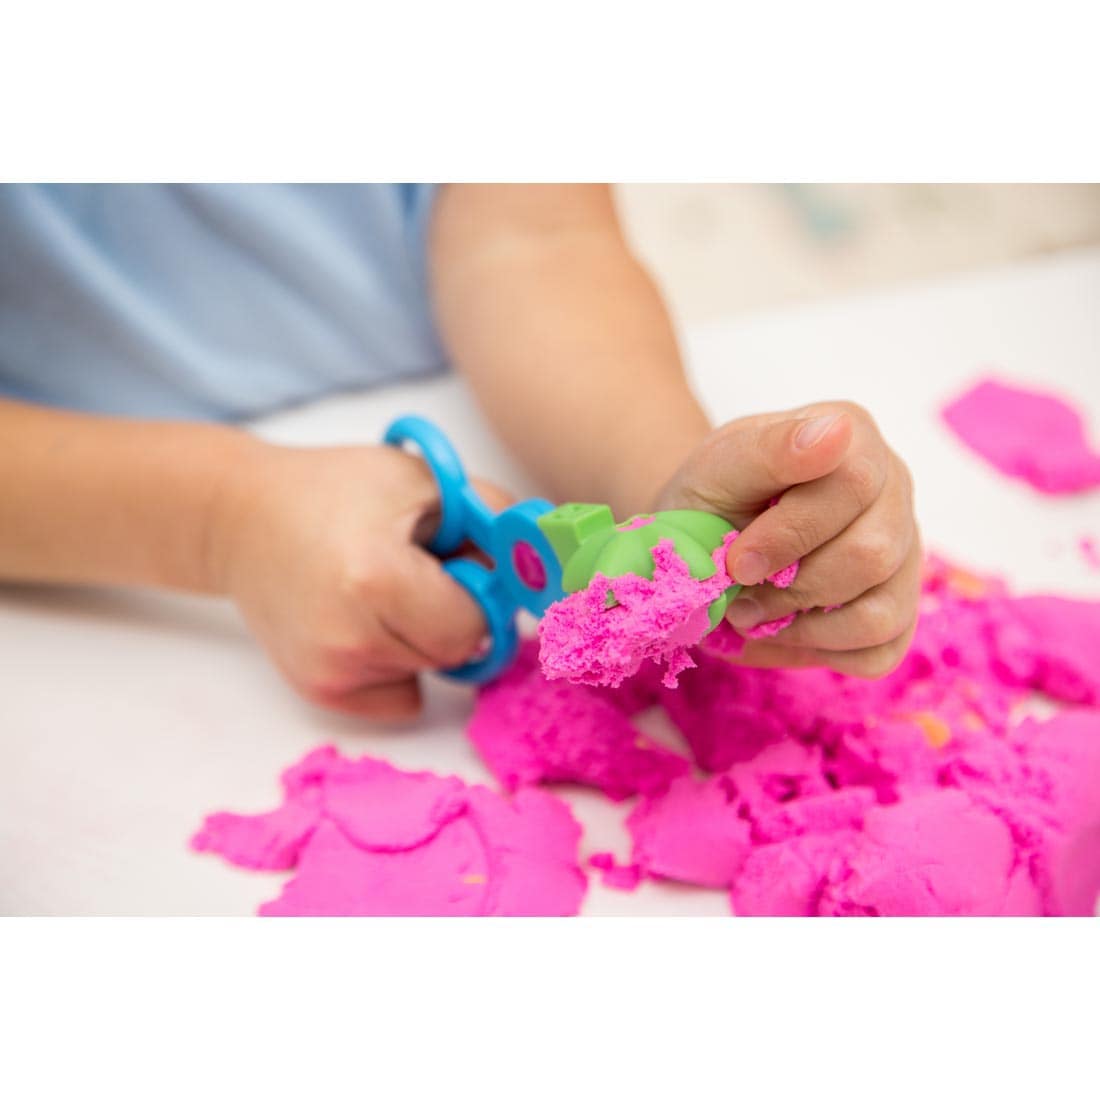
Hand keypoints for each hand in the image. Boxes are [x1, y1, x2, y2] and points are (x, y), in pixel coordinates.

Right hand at [211, 441, 507, 716]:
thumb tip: (543, 570)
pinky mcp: (317, 690)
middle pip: (454, 653)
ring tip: (380, 588)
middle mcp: (348, 638)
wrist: (242, 519)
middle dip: (453, 615)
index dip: (476, 592)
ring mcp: (329, 671)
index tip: (458, 564)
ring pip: (429, 672)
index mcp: (375, 579)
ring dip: (423, 636)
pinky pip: (400, 697)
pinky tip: (364, 622)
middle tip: (417, 573)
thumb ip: (494, 518)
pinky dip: (399, 666)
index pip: (472, 625)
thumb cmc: (336, 490)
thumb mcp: (423, 481)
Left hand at [657, 402, 919, 676]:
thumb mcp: (719, 468)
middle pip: (871, 555)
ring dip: (804, 625)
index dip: (790, 535)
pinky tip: (788, 625)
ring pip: (882, 612)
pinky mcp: (899, 606)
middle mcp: (893, 488)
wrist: (702, 538)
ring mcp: (904, 549)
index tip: (737, 561)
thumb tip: (835, 431)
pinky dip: (822, 649)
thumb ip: (771, 448)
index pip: (853, 485)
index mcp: (853, 436)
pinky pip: (881, 649)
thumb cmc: (713, 496)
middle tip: (740, 589)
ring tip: (758, 609)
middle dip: (792, 586)